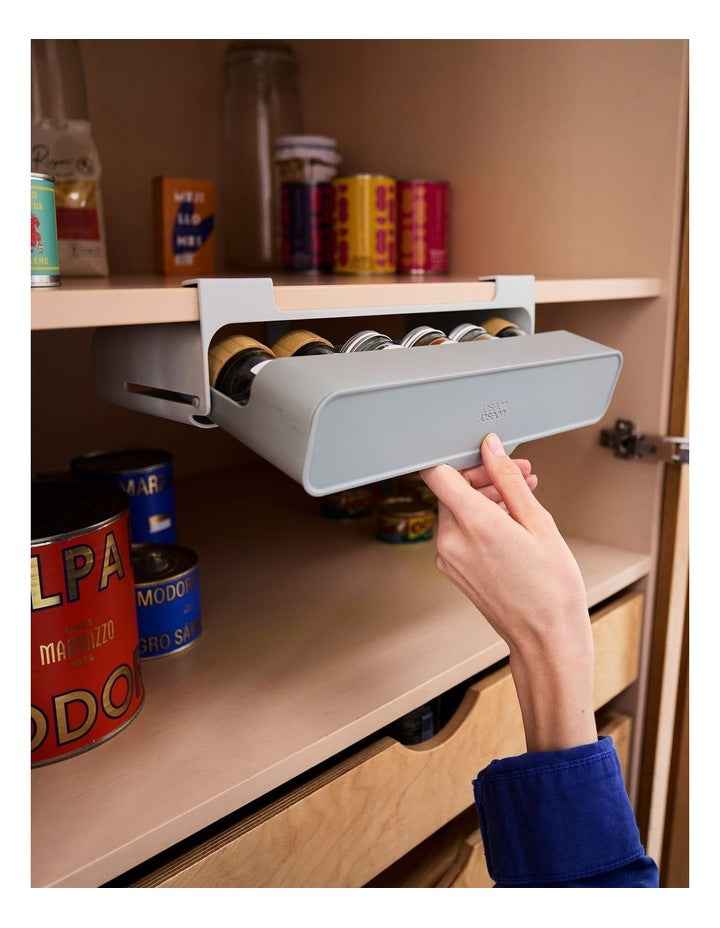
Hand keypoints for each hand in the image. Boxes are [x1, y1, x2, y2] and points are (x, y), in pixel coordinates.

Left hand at [422, 434, 596, 751]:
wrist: (546, 637)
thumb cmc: (551, 589)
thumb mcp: (538, 522)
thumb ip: (508, 480)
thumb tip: (492, 449)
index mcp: (473, 524)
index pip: (439, 472)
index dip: (464, 459)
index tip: (488, 458)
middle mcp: (451, 540)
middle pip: (451, 489)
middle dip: (485, 477)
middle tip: (521, 477)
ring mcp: (448, 557)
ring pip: (456, 509)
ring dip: (485, 498)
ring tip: (523, 500)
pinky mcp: (452, 568)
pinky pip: (459, 531)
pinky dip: (480, 520)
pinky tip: (512, 522)